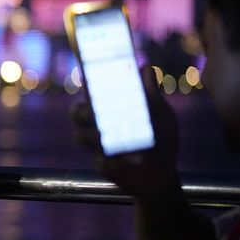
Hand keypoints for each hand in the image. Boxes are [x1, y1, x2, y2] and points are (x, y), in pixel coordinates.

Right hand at [70, 65, 181, 198]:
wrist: (163, 171)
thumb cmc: (160, 138)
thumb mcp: (160, 113)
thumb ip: (151, 94)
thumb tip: (145, 68)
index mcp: (109, 110)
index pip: (89, 95)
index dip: (86, 88)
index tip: (90, 82)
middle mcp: (98, 127)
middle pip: (76, 114)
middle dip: (82, 112)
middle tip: (94, 112)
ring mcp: (97, 147)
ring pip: (81, 137)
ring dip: (96, 136)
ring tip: (113, 137)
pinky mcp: (102, 166)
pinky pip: (101, 161)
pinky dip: (116, 160)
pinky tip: (130, 160)